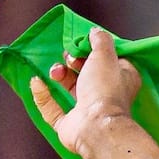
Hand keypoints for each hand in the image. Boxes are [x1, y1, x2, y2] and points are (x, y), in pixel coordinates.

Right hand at [28, 28, 140, 158]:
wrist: (97, 127)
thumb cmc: (105, 89)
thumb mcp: (105, 55)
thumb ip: (100, 40)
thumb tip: (95, 32)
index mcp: (121, 80)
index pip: (108, 60)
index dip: (93, 50)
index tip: (82, 43)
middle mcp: (105, 95)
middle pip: (85, 72)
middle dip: (73, 61)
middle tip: (69, 58)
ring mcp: (87, 111)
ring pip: (70, 87)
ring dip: (59, 74)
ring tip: (57, 71)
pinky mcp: (70, 125)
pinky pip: (52, 108)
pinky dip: (42, 95)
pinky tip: (37, 82)